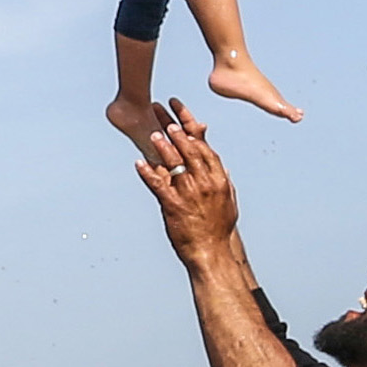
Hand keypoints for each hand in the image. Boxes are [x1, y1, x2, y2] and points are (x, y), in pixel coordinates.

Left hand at [134, 104, 240, 264]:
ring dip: (162, 147)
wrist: (213, 252)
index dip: (191, 130)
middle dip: (174, 129)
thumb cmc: (219, 228)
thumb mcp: (228, 201)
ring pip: (174, 163)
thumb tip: (220, 166)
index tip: (181, 117)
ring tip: (153, 132)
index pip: (204, 148)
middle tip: (161, 114)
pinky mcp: (173, 206)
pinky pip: (158, 185)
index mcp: (218, 179)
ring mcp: (189, 193)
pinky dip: (147, 173)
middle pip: (188, 149)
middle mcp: (204, 182)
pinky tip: (138, 163)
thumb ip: (223, 181)